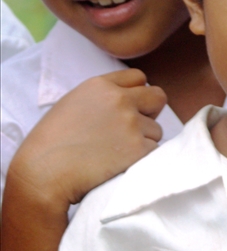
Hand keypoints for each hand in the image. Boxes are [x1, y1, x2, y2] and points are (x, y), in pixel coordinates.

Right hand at [7, 69, 166, 208]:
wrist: (44, 173)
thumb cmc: (51, 144)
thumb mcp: (73, 104)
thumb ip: (101, 97)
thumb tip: (127, 100)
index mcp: (100, 85)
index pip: (139, 78)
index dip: (137, 94)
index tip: (131, 108)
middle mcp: (119, 99)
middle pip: (158, 97)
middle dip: (151, 112)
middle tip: (136, 128)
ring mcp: (130, 123)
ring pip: (156, 129)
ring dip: (143, 141)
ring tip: (116, 152)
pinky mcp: (138, 148)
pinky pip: (153, 150)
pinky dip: (142, 159)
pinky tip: (120, 164)